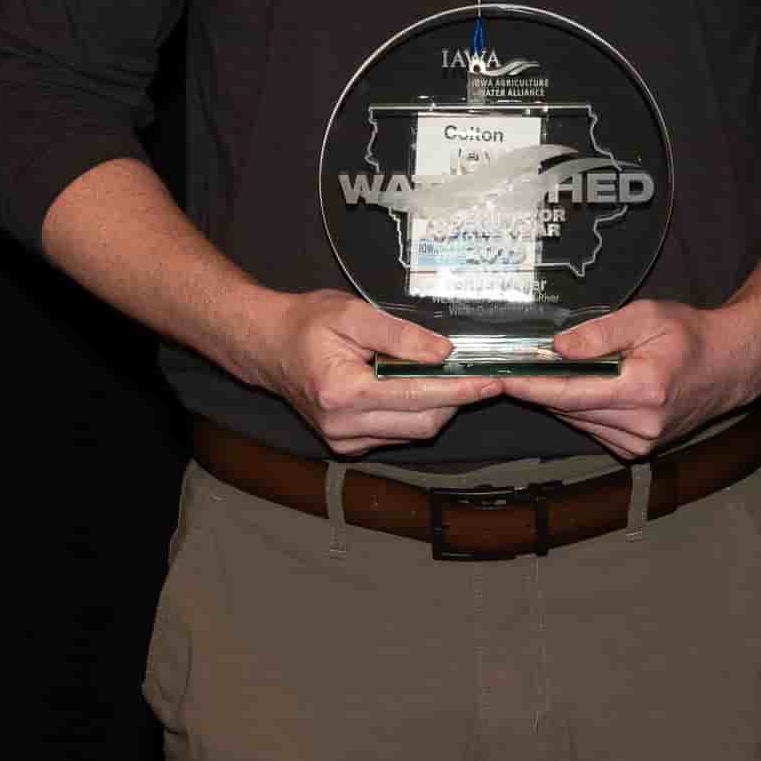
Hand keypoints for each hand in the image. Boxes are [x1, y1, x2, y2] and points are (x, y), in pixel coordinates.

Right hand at [238, 288, 504, 455]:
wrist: (267, 346)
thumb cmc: (306, 324)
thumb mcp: (352, 314)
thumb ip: (400, 335)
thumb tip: (445, 353)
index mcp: (344, 393)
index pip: (419, 397)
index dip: (461, 389)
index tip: (492, 381)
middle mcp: (344, 427)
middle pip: (424, 423)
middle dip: (455, 399)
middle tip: (475, 372)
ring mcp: (345, 441)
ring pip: (414, 432)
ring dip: (436, 405)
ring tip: (441, 374)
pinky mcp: (348, 446)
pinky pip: (398, 434)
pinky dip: (414, 412)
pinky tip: (411, 387)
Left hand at [499, 300, 760, 458]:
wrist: (727, 367)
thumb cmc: (688, 335)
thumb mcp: (646, 316)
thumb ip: (600, 332)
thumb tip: (556, 349)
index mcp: (643, 391)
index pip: (570, 393)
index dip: (531, 386)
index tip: (500, 378)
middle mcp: (641, 426)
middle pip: (569, 409)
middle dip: (541, 387)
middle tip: (517, 362)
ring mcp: (640, 443)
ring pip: (578, 422)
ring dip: (562, 398)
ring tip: (557, 369)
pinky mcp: (637, 450)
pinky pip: (592, 429)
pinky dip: (581, 409)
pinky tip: (591, 387)